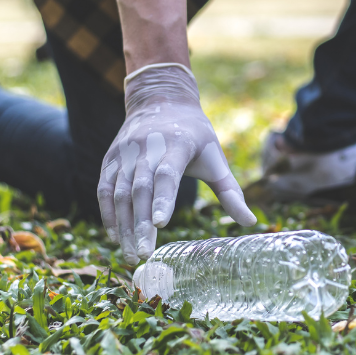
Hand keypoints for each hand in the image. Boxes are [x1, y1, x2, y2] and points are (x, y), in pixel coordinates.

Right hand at [97, 64, 255, 263]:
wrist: (160, 100)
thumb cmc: (195, 135)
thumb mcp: (216, 158)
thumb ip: (230, 192)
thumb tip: (251, 222)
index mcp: (178, 144)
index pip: (167, 174)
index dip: (163, 199)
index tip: (160, 225)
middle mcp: (147, 146)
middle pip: (141, 188)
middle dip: (140, 223)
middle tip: (145, 254)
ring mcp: (125, 152)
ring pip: (119, 192)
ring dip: (124, 225)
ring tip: (132, 254)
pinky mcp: (111, 158)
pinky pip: (104, 189)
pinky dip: (108, 214)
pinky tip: (116, 237)